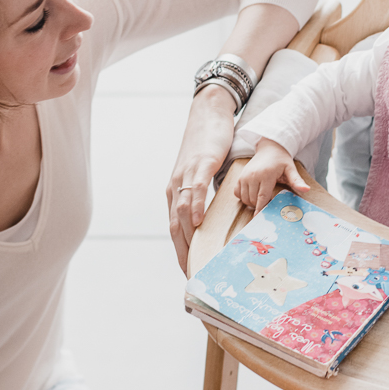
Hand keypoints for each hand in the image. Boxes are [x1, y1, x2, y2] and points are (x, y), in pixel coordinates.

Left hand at [168, 84, 235, 272]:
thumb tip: (214, 220)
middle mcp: (175, 186)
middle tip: (194, 274)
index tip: (189, 273)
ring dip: (190, 237)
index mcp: (175, 193)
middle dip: (184, 252)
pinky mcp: (199, 164)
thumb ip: (204, 199)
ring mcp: (186, 175)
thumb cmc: (208, 148)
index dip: (181, 253)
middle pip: (176, 227)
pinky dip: (196, 207)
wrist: (208, 115)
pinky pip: (195, 189)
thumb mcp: (203, 178)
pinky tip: (200, 222)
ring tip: (198, 257)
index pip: (175, 230)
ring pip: (183, 212)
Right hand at [236, 138, 309, 212]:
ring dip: (252, 202)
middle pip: (253, 200)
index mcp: (266, 175)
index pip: (262, 197)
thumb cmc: (281, 160)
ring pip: (245, 198)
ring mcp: (244, 176)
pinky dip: (243, 197)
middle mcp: (253, 176)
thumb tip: (306, 190)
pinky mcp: (240, 177)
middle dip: (260, 205)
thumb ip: (297, 181)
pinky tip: (252, 194)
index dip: (261, 209)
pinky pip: (237, 193)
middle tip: (269, 202)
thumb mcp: (291, 169)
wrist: (269, 148)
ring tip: (262, 198)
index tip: (260, 218)